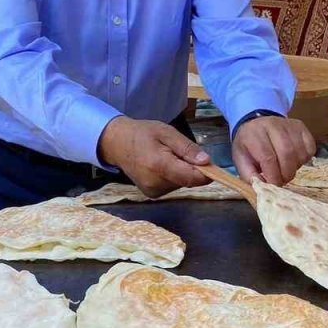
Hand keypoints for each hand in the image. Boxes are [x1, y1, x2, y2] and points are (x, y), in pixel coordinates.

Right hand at [97, 116, 211, 197]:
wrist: (117, 143)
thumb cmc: (143, 134)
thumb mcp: (167, 133)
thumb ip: (187, 148)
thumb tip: (207, 162)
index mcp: (159, 166)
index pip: (191, 177)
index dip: (205, 173)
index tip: (210, 163)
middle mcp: (155, 183)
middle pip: (188, 181)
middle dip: (191, 168)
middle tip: (179, 152)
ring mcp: (152, 191)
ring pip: (181, 184)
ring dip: (181, 172)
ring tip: (168, 157)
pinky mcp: (152, 194)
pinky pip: (172, 186)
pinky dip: (173, 176)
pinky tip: (162, 166)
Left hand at [232, 115, 315, 185]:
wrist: (256, 125)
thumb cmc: (248, 146)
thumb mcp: (240, 160)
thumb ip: (249, 175)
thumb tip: (263, 186)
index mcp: (254, 134)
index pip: (268, 157)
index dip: (273, 176)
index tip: (274, 186)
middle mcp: (272, 125)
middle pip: (287, 154)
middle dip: (286, 174)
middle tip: (282, 181)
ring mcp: (289, 125)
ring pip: (299, 152)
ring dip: (295, 167)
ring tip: (285, 170)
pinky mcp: (301, 127)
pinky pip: (310, 148)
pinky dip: (304, 160)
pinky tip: (294, 160)